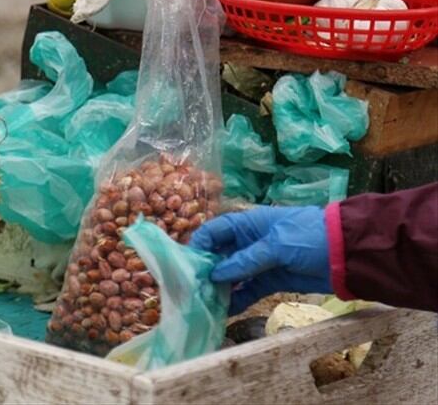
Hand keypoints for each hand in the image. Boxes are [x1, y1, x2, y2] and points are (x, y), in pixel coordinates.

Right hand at [189, 206, 330, 314]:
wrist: (348, 254)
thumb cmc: (309, 237)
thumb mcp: (275, 245)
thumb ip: (245, 261)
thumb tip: (215, 274)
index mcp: (249, 224)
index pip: (215, 231)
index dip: (200, 245)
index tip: (187, 264)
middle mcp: (250, 242)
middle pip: (220, 255)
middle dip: (207, 270)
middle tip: (193, 288)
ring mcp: (260, 262)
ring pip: (232, 275)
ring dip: (220, 288)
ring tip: (205, 303)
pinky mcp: (271, 281)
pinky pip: (248, 291)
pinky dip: (237, 300)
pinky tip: (225, 312)